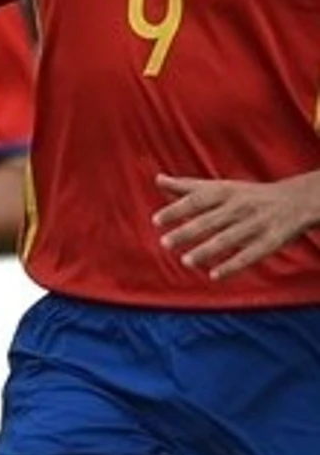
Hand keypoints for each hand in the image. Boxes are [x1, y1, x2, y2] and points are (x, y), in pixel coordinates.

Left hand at [154, 173, 317, 279]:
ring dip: (207, 250)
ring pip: (228, 239)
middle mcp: (239, 207)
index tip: (156, 221)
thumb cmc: (248, 195)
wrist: (297, 200)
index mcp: (225, 192)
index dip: (176, 209)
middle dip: (187, 231)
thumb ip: (188, 186)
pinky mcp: (271, 241)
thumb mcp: (221, 186)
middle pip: (210, 220)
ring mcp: (256, 224)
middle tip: (165, 243)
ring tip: (185, 261)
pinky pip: (250, 255)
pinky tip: (214, 276)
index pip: (197, 200)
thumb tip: (158, 179)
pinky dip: (232, 266)